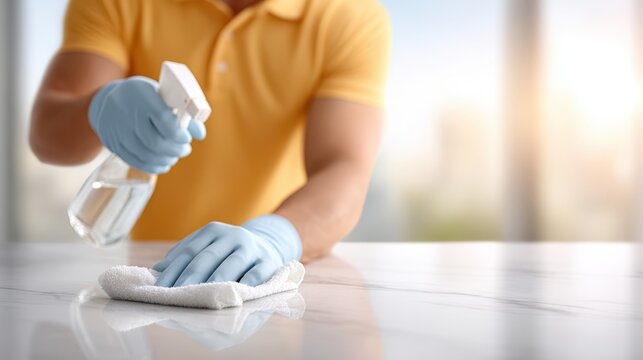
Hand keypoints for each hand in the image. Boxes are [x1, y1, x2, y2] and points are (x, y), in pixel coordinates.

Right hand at [88, 76, 205, 173]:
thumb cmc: (145, 97)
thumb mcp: (162, 96)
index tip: (186, 138)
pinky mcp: (112, 143)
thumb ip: (183, 113)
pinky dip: (152, 167)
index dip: (179, 134)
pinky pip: (134, 161)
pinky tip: (163, 164)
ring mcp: (117, 129)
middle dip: (175, 150)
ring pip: (145, 154)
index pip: (163, 120)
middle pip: (154, 142)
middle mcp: (127, 112)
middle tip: (184, 150)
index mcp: (142, 96)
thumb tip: (200, 134)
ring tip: (174, 156)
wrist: (110, 99)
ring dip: (165, 159)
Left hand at [152, 215, 301, 286]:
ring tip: (202, 296)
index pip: (190, 251)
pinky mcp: (269, 262)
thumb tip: (158, 270)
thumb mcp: (209, 247)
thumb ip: (186, 257)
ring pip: (232, 264)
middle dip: (190, 278)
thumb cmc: (230, 253)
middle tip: (176, 295)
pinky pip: (256, 274)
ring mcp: (252, 248)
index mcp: (214, 231)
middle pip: (208, 257)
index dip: (174, 269)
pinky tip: (234, 295)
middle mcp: (233, 235)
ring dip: (216, 281)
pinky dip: (245, 284)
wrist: (268, 246)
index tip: (161, 287)